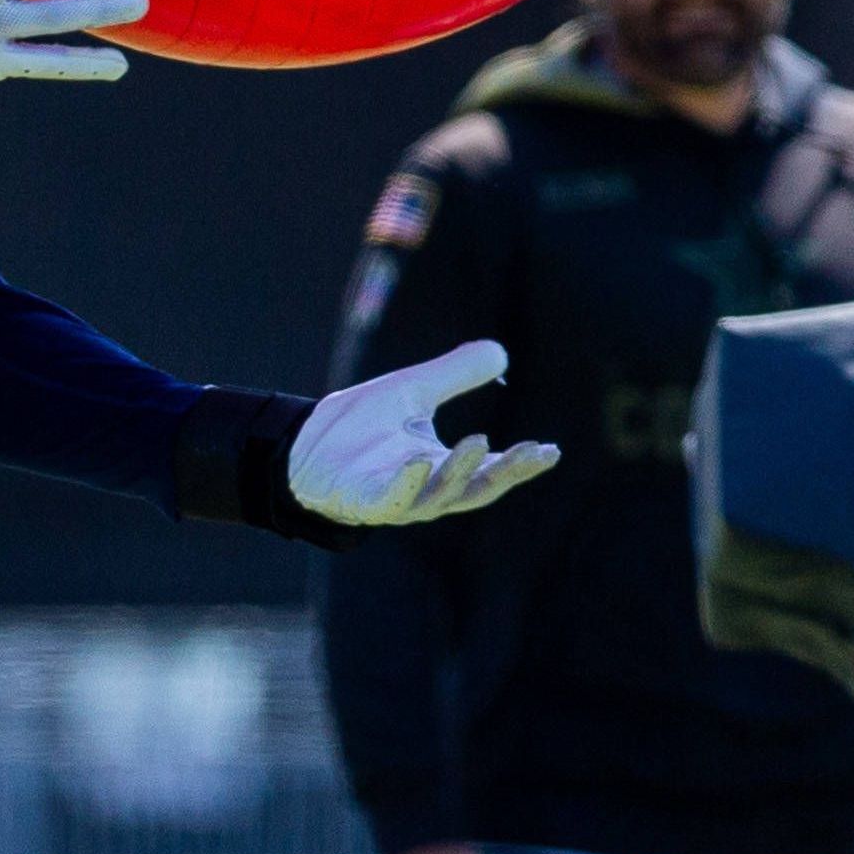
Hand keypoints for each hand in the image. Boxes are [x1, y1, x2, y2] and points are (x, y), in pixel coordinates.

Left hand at [292, 341, 559, 526]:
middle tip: (532, 452)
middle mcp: (427, 489)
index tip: (551, 449)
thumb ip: (456, 374)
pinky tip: (421, 461)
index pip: (491, 469)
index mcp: (444, 467)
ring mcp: (398, 499)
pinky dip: (408, 483)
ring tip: (479, 441)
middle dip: (505, 472)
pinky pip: (392, 498)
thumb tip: (500, 353)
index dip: (522, 463)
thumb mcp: (415, 390)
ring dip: (459, 470)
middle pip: (476, 488)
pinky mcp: (366, 501)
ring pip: (439, 494)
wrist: (303, 445)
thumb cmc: (360, 426)